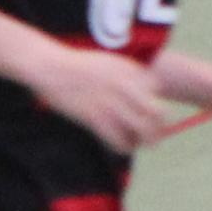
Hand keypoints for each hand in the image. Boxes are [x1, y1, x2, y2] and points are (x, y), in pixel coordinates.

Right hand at [24, 46, 167, 155]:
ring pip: (140, 128)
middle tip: (155, 136)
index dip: (154, 101)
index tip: (148, 111)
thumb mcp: (110, 63)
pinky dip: (124, 145)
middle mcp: (126, 86)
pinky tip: (123, 147)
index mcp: (130, 71)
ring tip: (141, 144)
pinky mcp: (94, 117)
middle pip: (156, 111)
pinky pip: (117, 138)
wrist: (52, 68)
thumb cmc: (79, 66)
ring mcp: (111, 102)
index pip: (156, 89)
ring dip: (144, 140)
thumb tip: (145, 91)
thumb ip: (127, 76)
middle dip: (158, 126)